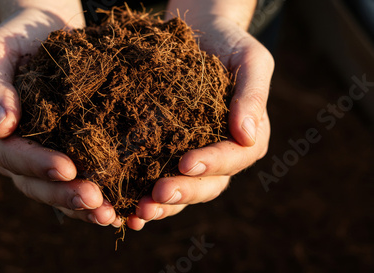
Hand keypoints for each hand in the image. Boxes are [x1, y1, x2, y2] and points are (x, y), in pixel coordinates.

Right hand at [0, 6, 121, 226]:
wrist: (45, 32)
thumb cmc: (18, 37)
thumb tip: (0, 127)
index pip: (9, 155)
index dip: (36, 164)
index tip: (66, 167)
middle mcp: (14, 150)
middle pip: (33, 183)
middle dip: (64, 194)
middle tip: (96, 201)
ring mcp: (39, 156)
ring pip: (55, 190)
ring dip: (81, 206)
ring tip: (109, 213)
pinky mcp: (65, 153)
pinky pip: (75, 181)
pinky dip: (93, 197)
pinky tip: (118, 207)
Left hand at [126, 13, 273, 229]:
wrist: (199, 35)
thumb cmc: (229, 44)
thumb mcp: (251, 60)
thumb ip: (252, 95)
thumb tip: (246, 135)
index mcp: (247, 138)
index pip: (234, 158)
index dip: (212, 163)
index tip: (185, 162)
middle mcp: (221, 155)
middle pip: (207, 184)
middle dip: (182, 191)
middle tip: (157, 195)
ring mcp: (193, 156)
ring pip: (182, 190)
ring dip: (162, 204)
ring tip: (139, 210)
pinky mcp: (166, 153)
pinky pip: (157, 178)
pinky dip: (143, 194)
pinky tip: (126, 205)